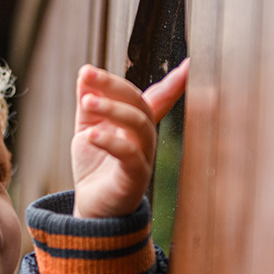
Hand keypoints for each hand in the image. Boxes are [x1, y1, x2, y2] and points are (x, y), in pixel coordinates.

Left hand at [71, 59, 188, 218]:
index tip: (189, 65)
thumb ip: (90, 103)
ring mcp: (144, 158)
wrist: (92, 209)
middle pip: (141, 104)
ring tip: (86, 102)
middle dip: (115, 86)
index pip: (153, 98)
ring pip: (139, 126)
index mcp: (137, 125)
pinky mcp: (134, 179)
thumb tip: (84, 73)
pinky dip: (110, 141)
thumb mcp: (88, 129)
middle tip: (88, 75)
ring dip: (112, 109)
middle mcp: (146, 139)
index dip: (172, 83)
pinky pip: (130, 155)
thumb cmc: (95, 168)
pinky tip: (91, 135)